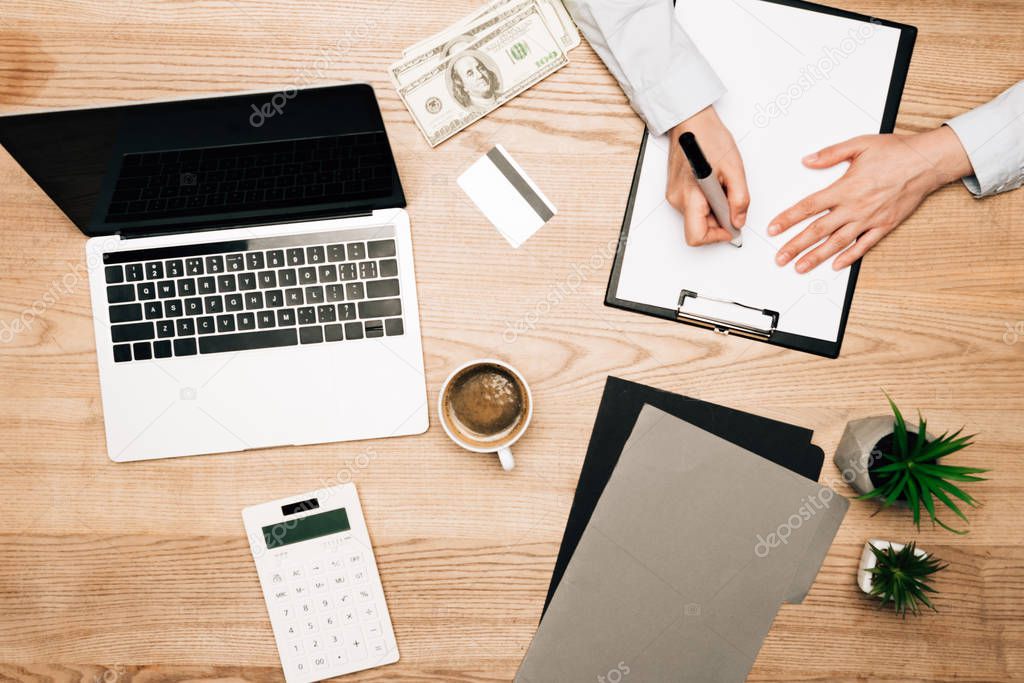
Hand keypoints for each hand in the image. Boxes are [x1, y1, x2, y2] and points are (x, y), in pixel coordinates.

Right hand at [667, 106, 749, 245]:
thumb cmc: (709, 137)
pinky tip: (713, 184)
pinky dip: (707, 202)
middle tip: (731, 199)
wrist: (691, 121)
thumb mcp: (734, 169)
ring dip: (714, 210)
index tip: (732, 225)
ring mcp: (674, 196)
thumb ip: (739, 199)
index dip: (718, 236)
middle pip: (698, 228)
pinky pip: (693, 207)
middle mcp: (677, 199)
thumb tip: (738, 220)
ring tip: (721, 185)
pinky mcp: (675, 191)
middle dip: (719, 220)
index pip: (697, 236)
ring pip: (697, 218)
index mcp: (690, 196)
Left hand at [770, 126, 972, 272]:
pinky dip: (849, 257)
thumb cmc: (896, 152)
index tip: (773, 229)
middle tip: (780, 258)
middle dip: (796, 246)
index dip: (788, 219)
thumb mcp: (859, 144)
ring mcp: (870, 219)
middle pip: (818, 231)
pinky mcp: (884, 225)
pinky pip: (864, 246)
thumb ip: (830, 154)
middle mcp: (855, 207)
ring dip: (817, 257)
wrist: (928, 162)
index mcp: (845, 188)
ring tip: (800, 267)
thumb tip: (807, 161)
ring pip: (838, 243)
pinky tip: (836, 265)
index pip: (809, 207)